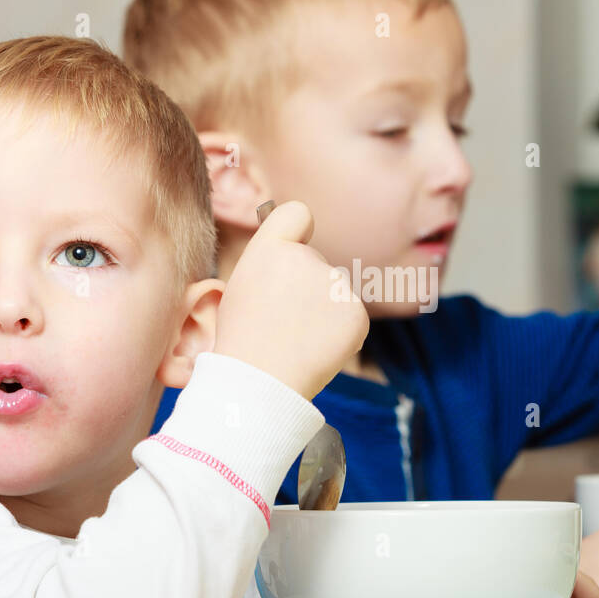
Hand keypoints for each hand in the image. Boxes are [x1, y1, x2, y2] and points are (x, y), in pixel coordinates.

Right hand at [213, 201, 368, 399]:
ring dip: (321, 312)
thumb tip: (298, 244)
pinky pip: (349, 317)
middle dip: (304, 288)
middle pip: (315, 264)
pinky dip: (338, 333)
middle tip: (281, 323)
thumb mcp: (241, 288)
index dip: (297, 230)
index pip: (297, 214)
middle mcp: (306, 257)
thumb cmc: (244, 339)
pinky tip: (315, 350)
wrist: (259, 383)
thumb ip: (271, 262)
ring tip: (295, 340)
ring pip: (333, 294)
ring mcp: (335, 285)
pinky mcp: (357, 312)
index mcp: (271, 249)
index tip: (297, 246)